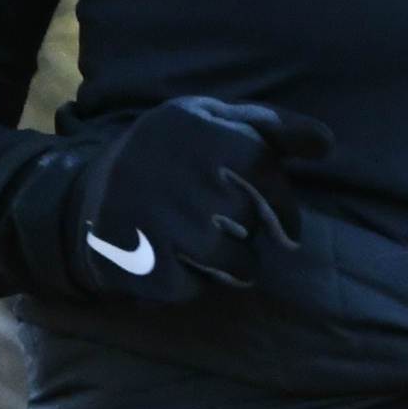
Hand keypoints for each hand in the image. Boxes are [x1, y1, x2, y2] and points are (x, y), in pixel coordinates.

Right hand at [60, 98, 332, 301]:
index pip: (259, 166)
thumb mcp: (208, 121)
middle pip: (251, 218)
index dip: (282, 200)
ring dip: (230, 260)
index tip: (284, 224)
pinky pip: (199, 287)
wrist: (80, 202)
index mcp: (195, 130)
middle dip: (247, 227)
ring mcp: (160, 225)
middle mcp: (178, 175)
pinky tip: (169, 258)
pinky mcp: (148, 268)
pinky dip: (193, 281)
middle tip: (218, 220)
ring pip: (235, 261)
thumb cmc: (164, 156)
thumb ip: (270, 128)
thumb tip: (326, 143)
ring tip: (197, 241)